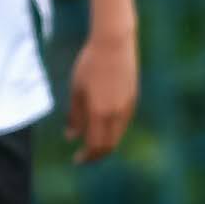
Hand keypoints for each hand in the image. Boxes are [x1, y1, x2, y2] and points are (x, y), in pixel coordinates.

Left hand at [66, 28, 138, 163]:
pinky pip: (123, 122)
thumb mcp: (76, 90)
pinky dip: (112, 131)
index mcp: (100, 112)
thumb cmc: (89, 64)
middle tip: (83, 157)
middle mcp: (117, 113)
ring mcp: (128, 106)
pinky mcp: (134, 98)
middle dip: (96, 154)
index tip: (76, 160)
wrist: (114, 43)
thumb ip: (74, 116)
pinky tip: (101, 126)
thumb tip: (70, 137)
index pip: (95, 145)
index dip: (86, 156)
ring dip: (105, 143)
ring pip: (118, 134)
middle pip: (109, 145)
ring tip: (91, 143)